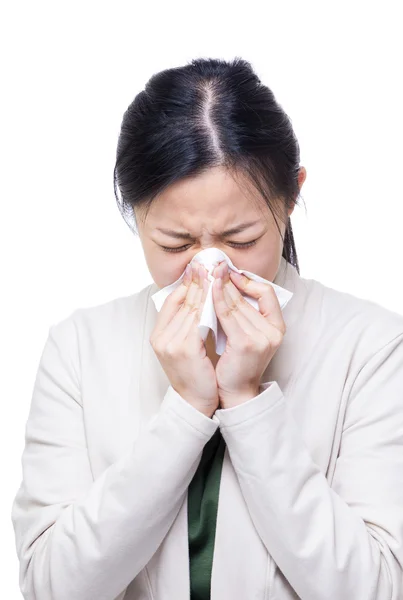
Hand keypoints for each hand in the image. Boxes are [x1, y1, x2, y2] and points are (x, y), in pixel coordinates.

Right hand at [150, 262, 218, 417]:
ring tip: (215, 273)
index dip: (185, 283)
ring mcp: (170, 343)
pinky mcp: (184, 348)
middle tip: (207, 263)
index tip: (197, 268)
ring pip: (191, 307)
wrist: (195, 401)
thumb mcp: (186, 345)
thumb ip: (188, 324)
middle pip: (181, 300)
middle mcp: (160, 337)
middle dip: (196, 280)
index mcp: (158, 335)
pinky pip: (198, 320)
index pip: (171, 301)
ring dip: (204, 288)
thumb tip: (200, 299)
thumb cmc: (195, 373)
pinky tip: (218, 295)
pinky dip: (209, 306)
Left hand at [211, 261, 285, 407]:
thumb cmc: (238, 361)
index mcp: (277, 326)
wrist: (236, 391)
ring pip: (236, 303)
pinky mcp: (246, 343)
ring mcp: (261, 337)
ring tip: (207, 273)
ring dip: (220, 286)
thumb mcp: (247, 334)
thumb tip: (229, 284)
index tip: (231, 272)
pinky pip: (227, 315)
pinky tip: (208, 291)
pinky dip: (216, 300)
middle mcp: (274, 331)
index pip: (268, 292)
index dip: (249, 280)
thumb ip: (244, 314)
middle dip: (229, 279)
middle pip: (248, 296)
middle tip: (214, 264)